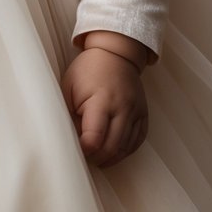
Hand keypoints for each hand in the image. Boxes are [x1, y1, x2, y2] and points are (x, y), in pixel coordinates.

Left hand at [60, 45, 147, 167]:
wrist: (115, 53)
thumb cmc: (87, 70)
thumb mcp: (69, 86)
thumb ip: (68, 113)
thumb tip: (68, 139)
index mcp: (102, 99)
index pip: (94, 138)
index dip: (83, 149)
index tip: (75, 147)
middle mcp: (123, 107)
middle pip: (111, 148)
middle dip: (96, 158)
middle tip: (84, 156)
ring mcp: (136, 112)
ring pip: (125, 149)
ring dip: (110, 158)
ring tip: (96, 156)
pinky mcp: (143, 115)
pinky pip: (137, 142)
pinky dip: (124, 152)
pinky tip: (112, 151)